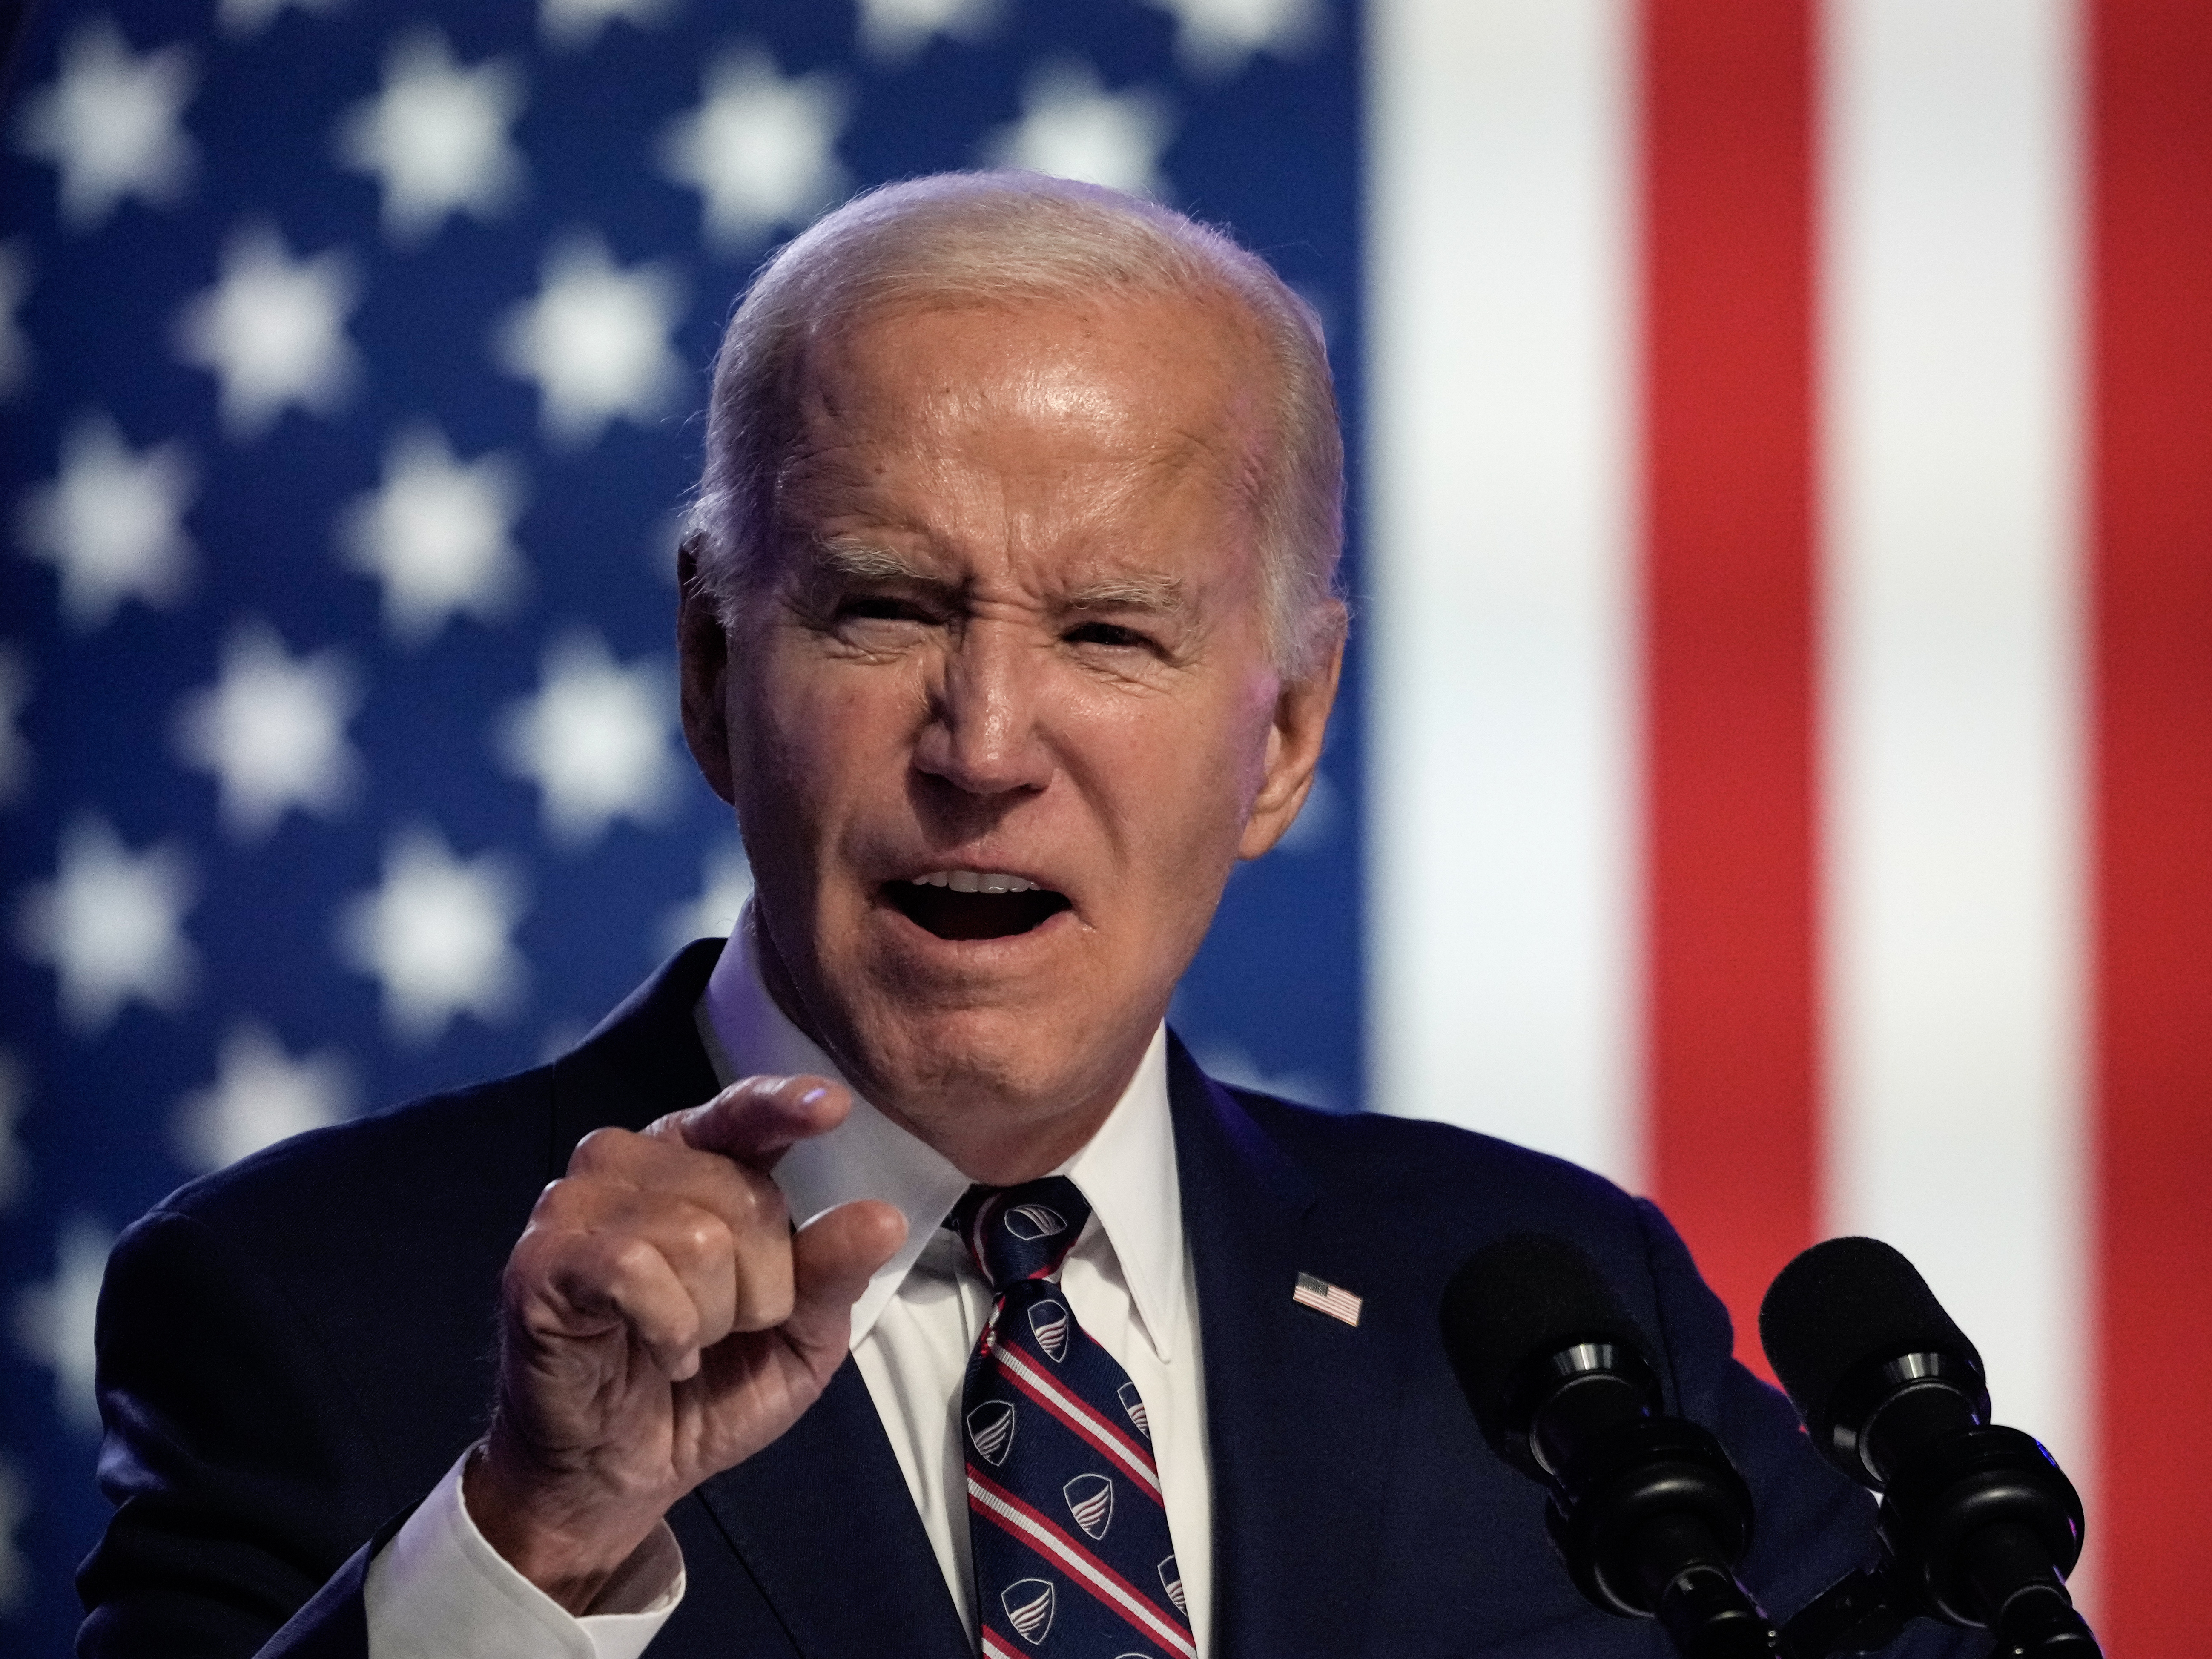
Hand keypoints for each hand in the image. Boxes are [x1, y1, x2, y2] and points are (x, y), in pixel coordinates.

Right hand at [465, 1074, 905, 1611]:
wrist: (619, 1474)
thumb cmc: (709, 1391)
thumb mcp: (799, 1337)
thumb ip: (834, 1273)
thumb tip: (883, 1219)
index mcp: (692, 1162)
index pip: (741, 1114)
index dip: (782, 1105)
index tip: (833, 1108)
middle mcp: (628, 1163)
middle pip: (743, 1192)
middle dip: (760, 1285)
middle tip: (723, 1331)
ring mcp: (573, 1206)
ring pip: (696, 1234)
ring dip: (710, 1315)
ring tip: (684, 1345)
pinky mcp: (539, 1262)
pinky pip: (635, 1270)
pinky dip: (668, 1329)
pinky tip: (659, 1354)